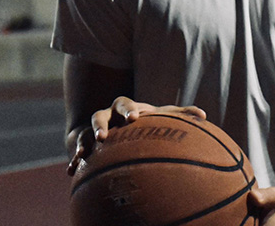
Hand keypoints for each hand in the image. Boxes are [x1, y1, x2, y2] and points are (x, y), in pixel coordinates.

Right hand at [66, 96, 205, 174]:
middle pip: (100, 115)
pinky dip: (74, 160)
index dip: (128, 110)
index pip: (125, 104)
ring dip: (85, 141)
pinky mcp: (84, 143)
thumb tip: (204, 114)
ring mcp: (94, 129)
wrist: (117, 126)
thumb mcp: (160, 117)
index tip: (134, 118)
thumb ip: (180, 114)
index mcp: (125, 108)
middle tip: (104, 136)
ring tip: (86, 153)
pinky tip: (71, 171)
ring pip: (85, 132)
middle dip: (101, 124)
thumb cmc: (145, 122)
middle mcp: (107, 116)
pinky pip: (77, 151)